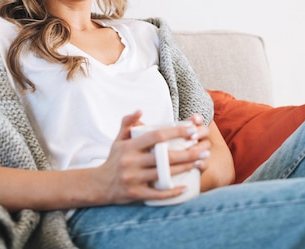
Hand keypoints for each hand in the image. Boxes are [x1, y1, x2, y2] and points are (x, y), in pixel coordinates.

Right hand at [95, 111, 209, 204]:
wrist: (99, 184)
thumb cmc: (114, 159)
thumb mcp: (118, 139)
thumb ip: (128, 123)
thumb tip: (140, 110)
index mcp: (129, 147)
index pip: (156, 136)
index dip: (175, 132)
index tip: (192, 129)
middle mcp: (131, 162)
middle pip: (165, 157)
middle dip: (188, 152)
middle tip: (205, 149)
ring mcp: (133, 179)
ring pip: (164, 174)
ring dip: (185, 168)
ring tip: (200, 162)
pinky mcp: (135, 194)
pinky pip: (157, 194)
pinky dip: (172, 191)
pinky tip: (185, 187)